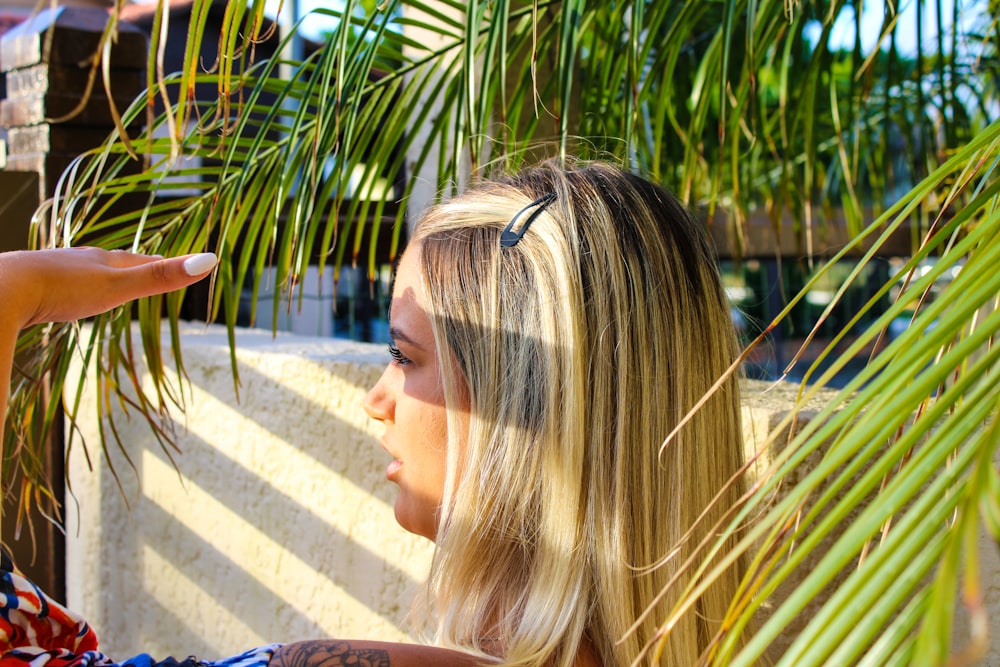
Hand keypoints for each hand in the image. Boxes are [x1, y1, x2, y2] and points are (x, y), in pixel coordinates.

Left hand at [0, 247, 216, 329]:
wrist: (4, 289)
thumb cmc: (61, 288)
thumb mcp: (119, 287)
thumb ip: (160, 277)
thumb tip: (210, 261)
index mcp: (104, 261)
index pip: (141, 260)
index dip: (162, 263)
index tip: (178, 262)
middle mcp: (80, 261)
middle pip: (113, 263)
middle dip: (133, 267)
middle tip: (149, 267)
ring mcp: (53, 271)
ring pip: (84, 272)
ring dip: (100, 276)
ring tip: (109, 281)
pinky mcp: (31, 286)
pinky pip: (58, 285)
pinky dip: (71, 288)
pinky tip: (64, 295)